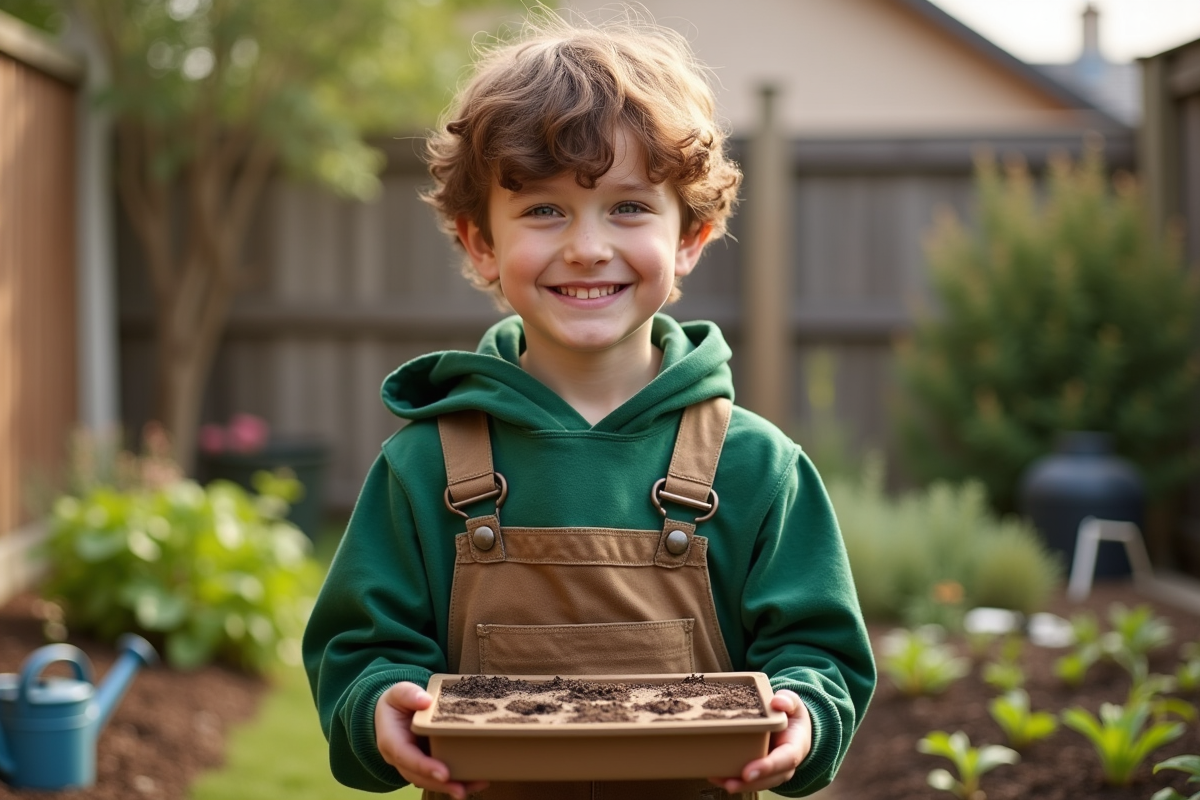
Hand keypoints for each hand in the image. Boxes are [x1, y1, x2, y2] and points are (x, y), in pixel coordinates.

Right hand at [374, 681, 488, 799]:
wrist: (393, 712)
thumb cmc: (396, 702)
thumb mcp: (398, 693)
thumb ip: (409, 694)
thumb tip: (426, 701)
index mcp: (392, 741)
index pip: (406, 757)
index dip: (424, 767)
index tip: (444, 773)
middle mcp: (401, 758)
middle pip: (419, 776)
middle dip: (441, 785)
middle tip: (462, 789)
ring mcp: (413, 764)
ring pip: (430, 781)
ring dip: (452, 786)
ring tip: (477, 785)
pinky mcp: (426, 764)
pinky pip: (438, 776)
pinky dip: (456, 780)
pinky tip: (477, 780)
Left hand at [708, 689, 811, 793]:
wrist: (791, 727)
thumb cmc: (791, 716)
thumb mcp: (793, 704)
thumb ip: (788, 700)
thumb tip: (777, 702)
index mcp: (795, 746)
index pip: (786, 759)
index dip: (768, 767)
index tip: (749, 772)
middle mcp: (785, 764)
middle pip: (769, 778)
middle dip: (749, 783)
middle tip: (730, 783)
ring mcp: (772, 771)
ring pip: (757, 783)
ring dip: (738, 785)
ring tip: (718, 780)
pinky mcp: (759, 771)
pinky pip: (747, 780)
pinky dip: (730, 779)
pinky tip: (715, 776)